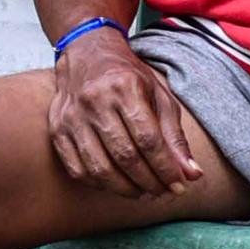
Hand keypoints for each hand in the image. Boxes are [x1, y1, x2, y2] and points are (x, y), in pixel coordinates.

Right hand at [48, 32, 210, 197]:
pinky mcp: (58, 130)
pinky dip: (99, 184)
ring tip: (143, 193)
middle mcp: (95, 101)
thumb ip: (175, 137)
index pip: (148, 139)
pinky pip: (77, 169)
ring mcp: (72, 117)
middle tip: (163, 192)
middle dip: (149, 182)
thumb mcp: (159, 97)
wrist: (86, 55)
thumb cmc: (128, 78)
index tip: (178, 186)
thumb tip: (191, 175)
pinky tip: (116, 184)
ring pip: (99, 168)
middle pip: (125, 156)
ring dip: (125, 189)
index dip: (165, 168)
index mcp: (124, 88)